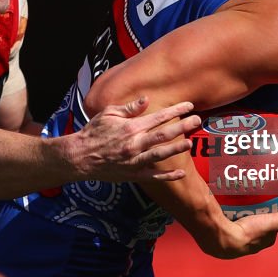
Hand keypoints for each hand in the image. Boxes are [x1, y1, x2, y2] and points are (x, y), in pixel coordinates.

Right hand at [65, 97, 200, 181]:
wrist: (79, 157)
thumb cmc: (93, 133)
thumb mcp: (108, 114)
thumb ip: (129, 108)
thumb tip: (146, 100)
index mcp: (131, 127)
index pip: (159, 116)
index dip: (176, 111)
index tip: (189, 106)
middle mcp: (135, 144)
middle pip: (164, 134)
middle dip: (183, 126)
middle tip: (198, 120)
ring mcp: (135, 161)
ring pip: (161, 154)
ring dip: (177, 148)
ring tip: (190, 142)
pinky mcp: (133, 174)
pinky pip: (154, 176)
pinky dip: (168, 176)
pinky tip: (181, 173)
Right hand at [206, 201, 277, 258]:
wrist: (222, 239)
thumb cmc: (251, 232)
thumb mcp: (276, 220)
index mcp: (264, 241)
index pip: (272, 226)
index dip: (271, 215)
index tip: (268, 204)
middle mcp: (252, 244)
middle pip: (256, 225)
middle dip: (255, 215)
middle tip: (252, 201)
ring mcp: (237, 242)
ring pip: (242, 226)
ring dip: (241, 216)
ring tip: (238, 203)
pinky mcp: (224, 237)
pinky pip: (228, 226)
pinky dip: (228, 219)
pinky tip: (226, 210)